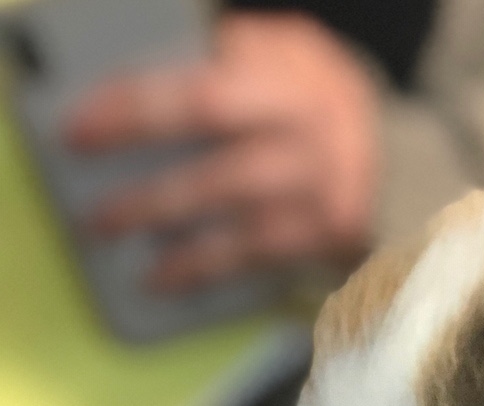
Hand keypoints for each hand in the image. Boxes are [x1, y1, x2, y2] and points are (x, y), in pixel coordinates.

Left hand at [64, 13, 378, 290]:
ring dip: (167, 229)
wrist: (402, 155)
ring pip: (236, 218)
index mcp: (298, 82)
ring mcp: (326, 195)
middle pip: (221, 166)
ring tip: (111, 234)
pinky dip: (203, 268)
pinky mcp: (328, 238)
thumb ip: (230, 56)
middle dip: (149, 186)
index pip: (205, 96)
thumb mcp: (286, 52)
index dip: (138, 112)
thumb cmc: (315, 98)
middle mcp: (317, 142)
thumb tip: (143, 85)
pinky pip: (255, 257)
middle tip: (91, 204)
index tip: (81, 128)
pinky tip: (161, 276)